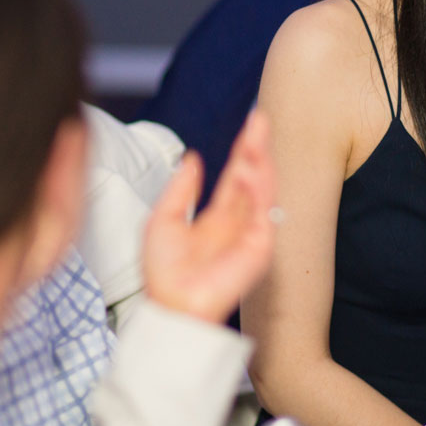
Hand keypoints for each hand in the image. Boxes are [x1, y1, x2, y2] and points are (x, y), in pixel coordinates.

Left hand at [142, 111, 277, 323]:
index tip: (249, 123)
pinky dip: (258, 191)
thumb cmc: (162, 273)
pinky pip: (263, 214)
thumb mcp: (162, 220)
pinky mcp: (258, 249)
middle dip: (257, 148)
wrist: (168, 306)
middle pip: (252, 177)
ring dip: (260, 163)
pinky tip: (249, 171)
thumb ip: (181, 190)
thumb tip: (193, 158)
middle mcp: (237, 224)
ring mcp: (250, 235)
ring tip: (256, 137)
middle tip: (259, 118)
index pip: (234, 176)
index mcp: (216, 218)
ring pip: (262, 191)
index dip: (242, 150)